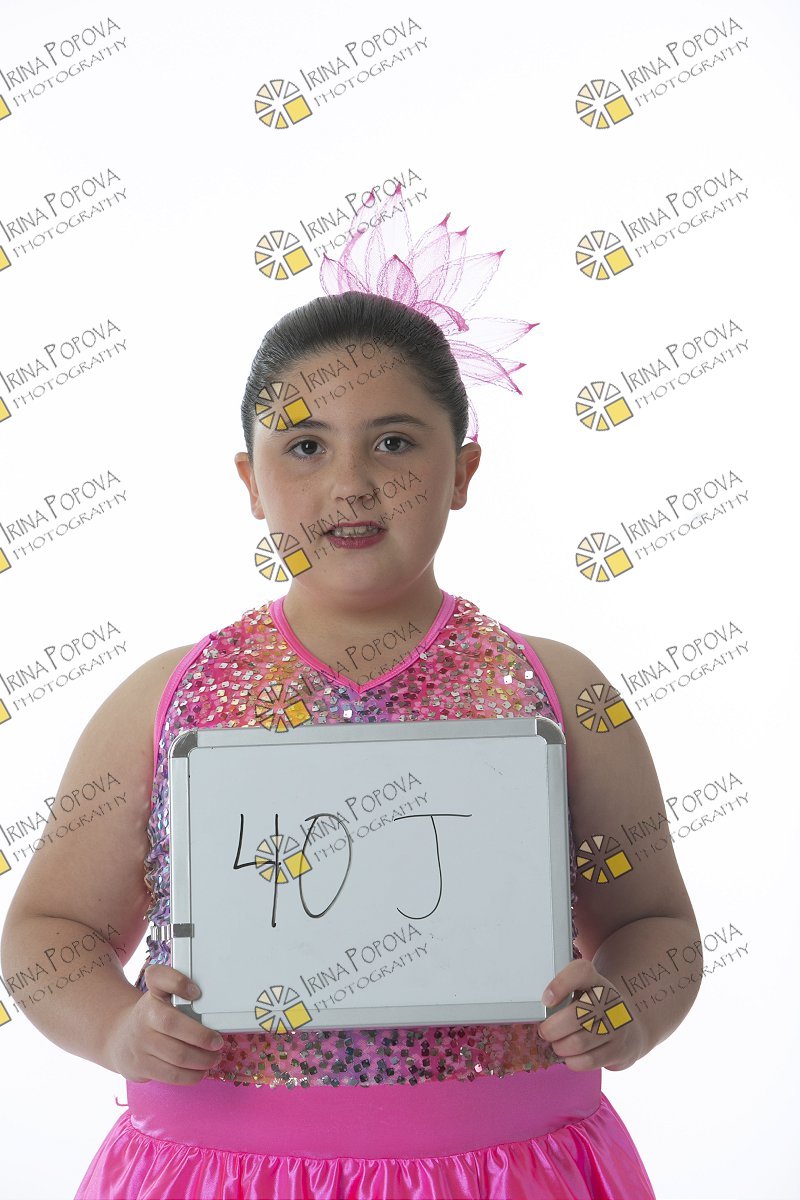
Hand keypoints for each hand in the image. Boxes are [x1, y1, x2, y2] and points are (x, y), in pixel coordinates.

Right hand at [104, 965, 225, 1084]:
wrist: (119, 1037)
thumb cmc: (151, 1015)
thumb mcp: (160, 995)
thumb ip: (178, 990)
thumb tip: (206, 997)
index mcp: (152, 995)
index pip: (159, 978)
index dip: (177, 982)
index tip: (196, 992)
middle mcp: (143, 1017)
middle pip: (172, 1024)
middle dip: (201, 1036)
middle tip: (218, 1042)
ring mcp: (140, 1043)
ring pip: (176, 1055)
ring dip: (202, 1060)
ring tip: (214, 1058)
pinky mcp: (141, 1067)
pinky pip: (171, 1075)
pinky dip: (191, 1075)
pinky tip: (201, 1071)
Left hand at [537, 959, 642, 1071]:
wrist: (629, 1026)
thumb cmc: (595, 1007)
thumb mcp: (584, 990)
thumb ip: (563, 992)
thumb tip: (539, 1007)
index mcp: (597, 981)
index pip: (581, 972)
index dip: (560, 985)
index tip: (545, 1000)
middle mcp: (611, 1001)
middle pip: (575, 1016)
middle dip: (551, 1029)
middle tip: (545, 1032)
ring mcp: (618, 1026)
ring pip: (578, 1042)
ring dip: (560, 1047)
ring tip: (557, 1044)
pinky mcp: (619, 1050)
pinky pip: (588, 1061)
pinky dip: (572, 1061)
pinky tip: (570, 1056)